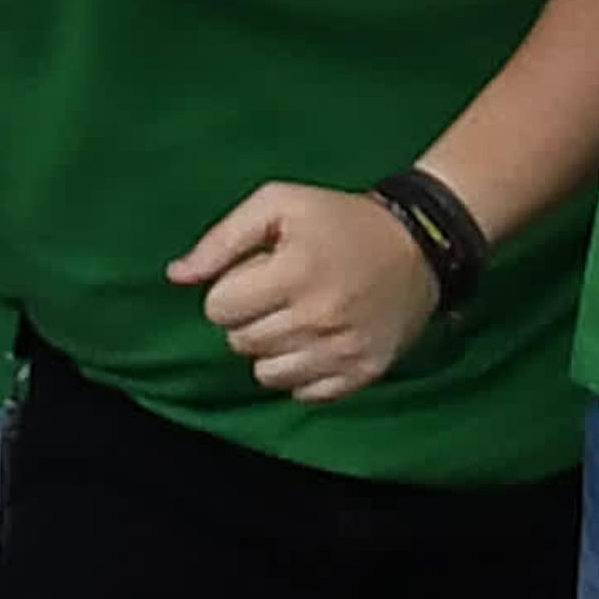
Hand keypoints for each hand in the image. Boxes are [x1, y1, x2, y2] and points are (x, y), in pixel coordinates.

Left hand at [169, 180, 437, 402]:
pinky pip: (304, 395)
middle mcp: (318, 318)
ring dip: (273, 350)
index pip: (219, 309)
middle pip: (240, 343)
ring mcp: (343, 350)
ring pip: (267, 375)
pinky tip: (318, 345)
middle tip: (281, 297)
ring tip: (298, 322)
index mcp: (294, 273)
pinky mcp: (364, 373)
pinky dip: (303, 374)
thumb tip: (177, 276)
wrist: (421, 245)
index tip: (258, 276)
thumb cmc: (340, 220)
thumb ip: (221, 238)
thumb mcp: (279, 204)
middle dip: (250, 319)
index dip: (231, 290)